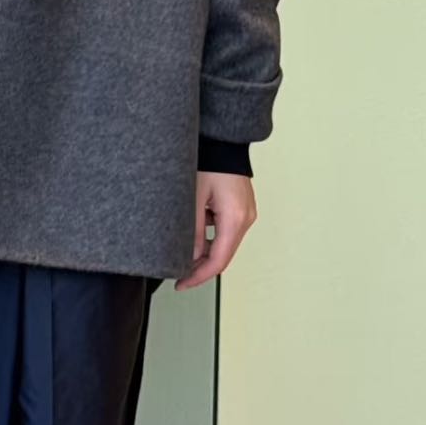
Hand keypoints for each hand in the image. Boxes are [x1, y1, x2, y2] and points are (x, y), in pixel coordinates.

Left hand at [173, 171, 257, 289]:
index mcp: (234, 219)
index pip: (218, 261)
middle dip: (201, 267)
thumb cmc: (210, 161)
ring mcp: (246, 214)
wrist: (224, 141)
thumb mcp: (194, 196)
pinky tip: (197, 227)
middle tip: (179, 273)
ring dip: (205, 250)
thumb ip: (193, 229)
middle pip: (223, 256)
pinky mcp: (242, 208)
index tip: (182, 283)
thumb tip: (189, 256)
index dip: (199, 277)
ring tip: (183, 247)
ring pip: (224, 244)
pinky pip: (227, 230)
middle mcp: (245, 219)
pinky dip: (211, 235)